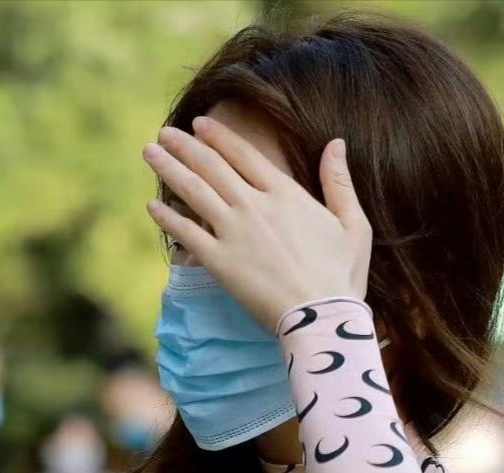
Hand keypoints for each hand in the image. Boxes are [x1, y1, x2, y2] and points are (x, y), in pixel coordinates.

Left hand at [142, 118, 371, 332]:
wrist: (321, 317)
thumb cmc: (342, 276)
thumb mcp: (353, 224)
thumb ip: (339, 182)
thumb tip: (336, 143)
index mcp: (285, 193)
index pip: (243, 155)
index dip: (218, 137)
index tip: (199, 124)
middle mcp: (254, 206)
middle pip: (211, 167)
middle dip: (184, 146)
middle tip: (163, 135)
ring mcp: (234, 233)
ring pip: (194, 191)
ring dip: (169, 169)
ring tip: (149, 153)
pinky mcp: (220, 263)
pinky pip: (187, 234)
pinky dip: (168, 217)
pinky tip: (152, 206)